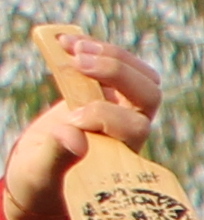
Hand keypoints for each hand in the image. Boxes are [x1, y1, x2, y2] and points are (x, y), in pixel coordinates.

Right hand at [4, 30, 157, 219]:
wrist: (38, 169)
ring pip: (138, 75)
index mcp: (123, 155)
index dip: (106, 115)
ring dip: (109, 54)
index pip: (134, 126)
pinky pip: (114, 63)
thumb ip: (58, 157)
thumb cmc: (42, 179)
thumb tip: (76, 139)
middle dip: (116, 72)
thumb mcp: (41, 173)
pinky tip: (64, 40)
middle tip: (79, 62)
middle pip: (149, 94)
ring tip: (70, 45)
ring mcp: (120, 108)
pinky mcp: (103, 92)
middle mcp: (129, 129)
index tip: (72, 117)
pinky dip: (93, 47)